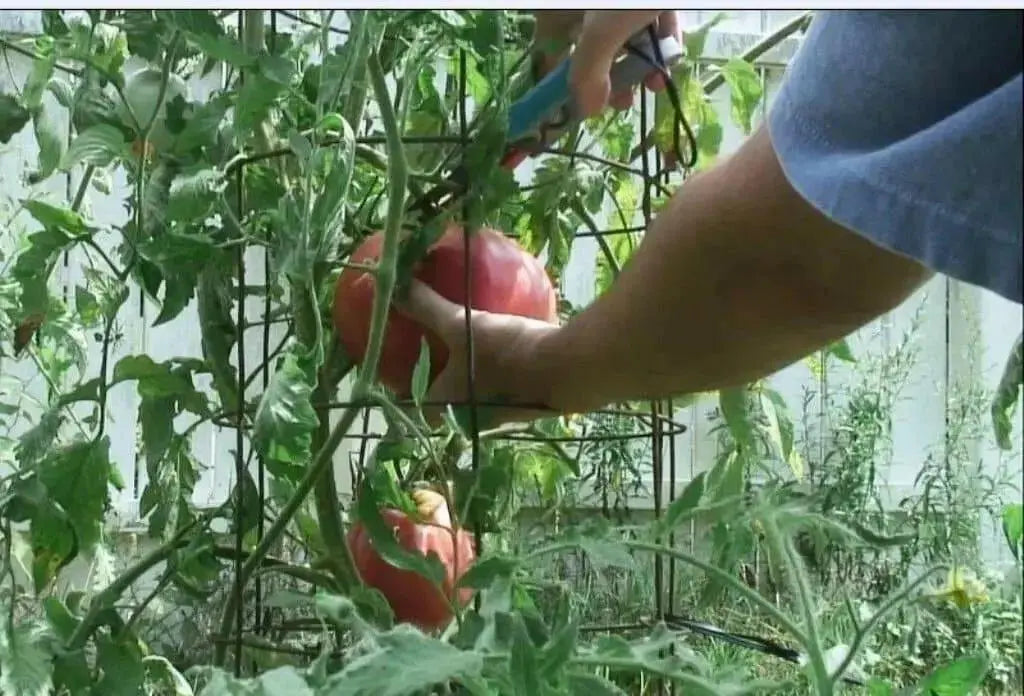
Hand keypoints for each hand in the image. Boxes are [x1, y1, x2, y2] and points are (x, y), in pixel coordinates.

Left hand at [395, 279, 562, 428]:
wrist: (568, 370)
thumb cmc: (507, 353)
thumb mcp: (463, 325)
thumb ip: (427, 307)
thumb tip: (396, 285)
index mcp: (446, 407)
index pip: (411, 406)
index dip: (401, 389)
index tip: (397, 367)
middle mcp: (469, 419)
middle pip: (442, 402)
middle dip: (435, 380)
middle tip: (429, 350)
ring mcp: (499, 417)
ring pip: (473, 396)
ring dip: (467, 377)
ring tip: (464, 347)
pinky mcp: (524, 407)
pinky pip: (500, 388)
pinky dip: (494, 371)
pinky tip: (502, 344)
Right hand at [532, 10, 680, 117]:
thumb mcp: (602, 32)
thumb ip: (589, 73)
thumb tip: (586, 110)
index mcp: (558, 8)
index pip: (548, 54)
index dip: (558, 86)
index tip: (575, 113)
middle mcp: (581, 3)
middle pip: (588, 49)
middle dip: (608, 79)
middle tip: (624, 102)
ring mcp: (616, 0)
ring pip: (622, 36)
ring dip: (639, 65)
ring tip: (655, 83)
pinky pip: (648, 20)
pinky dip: (659, 41)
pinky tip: (671, 58)